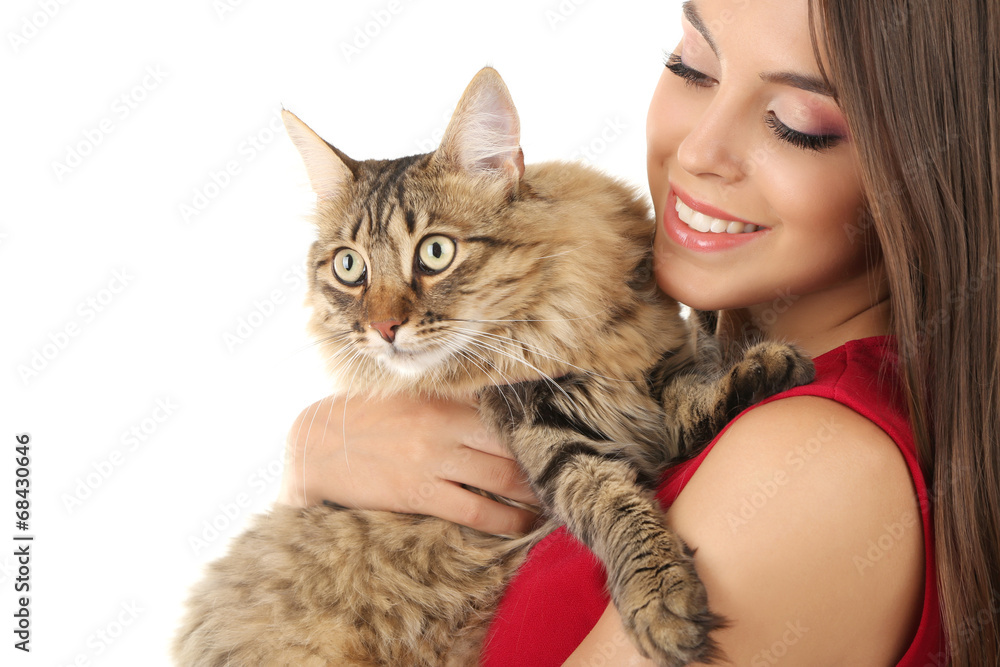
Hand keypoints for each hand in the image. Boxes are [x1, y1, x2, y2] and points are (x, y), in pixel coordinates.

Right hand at [278, 393, 540, 535]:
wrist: (314, 445)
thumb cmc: (366, 419)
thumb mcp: (408, 398)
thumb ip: (450, 401)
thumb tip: (495, 406)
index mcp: (443, 399)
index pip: (504, 412)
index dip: (537, 427)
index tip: (563, 438)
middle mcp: (444, 427)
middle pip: (512, 446)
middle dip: (543, 464)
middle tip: (568, 477)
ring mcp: (432, 461)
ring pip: (503, 480)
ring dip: (534, 495)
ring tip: (553, 504)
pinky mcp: (419, 494)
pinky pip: (477, 512)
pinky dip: (506, 521)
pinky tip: (523, 527)